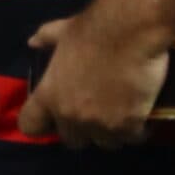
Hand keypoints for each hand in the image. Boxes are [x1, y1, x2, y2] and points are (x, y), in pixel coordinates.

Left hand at [17, 5, 174, 148]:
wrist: (129, 32)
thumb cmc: (92, 30)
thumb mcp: (60, 31)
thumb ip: (44, 40)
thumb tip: (32, 42)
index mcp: (49, 96)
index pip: (30, 127)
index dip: (41, 124)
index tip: (52, 118)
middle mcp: (71, 116)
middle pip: (72, 141)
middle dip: (82, 131)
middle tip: (94, 114)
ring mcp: (101, 124)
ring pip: (105, 143)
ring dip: (112, 132)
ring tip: (121, 115)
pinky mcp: (130, 125)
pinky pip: (132, 138)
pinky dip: (138, 129)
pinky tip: (143, 115)